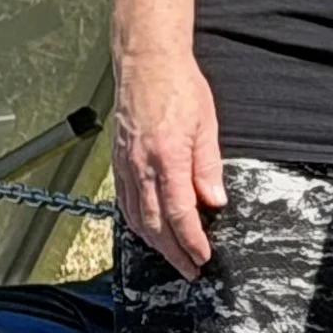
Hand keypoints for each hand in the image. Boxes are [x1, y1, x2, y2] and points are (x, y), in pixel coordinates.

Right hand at [110, 50, 224, 277]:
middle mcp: (141, 165)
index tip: (203, 257)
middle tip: (189, 269)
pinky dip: (136, 222)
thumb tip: (214, 202)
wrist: (147, 63)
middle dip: (173, 252)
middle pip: (155, 224)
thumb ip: (209, 168)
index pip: (180, 213)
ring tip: (172, 256)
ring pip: (135, 217)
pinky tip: (147, 230)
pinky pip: (124, 201)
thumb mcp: (207, 126)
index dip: (192, 241)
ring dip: (154, 242)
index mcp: (167, 158)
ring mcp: (125, 164)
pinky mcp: (118, 161)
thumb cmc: (180, 88)